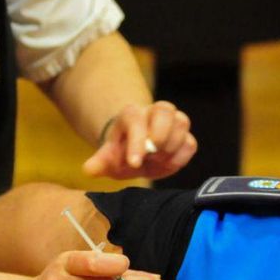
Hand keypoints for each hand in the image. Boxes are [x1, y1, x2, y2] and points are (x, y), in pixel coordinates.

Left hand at [82, 102, 197, 179]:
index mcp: (131, 114)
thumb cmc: (121, 154)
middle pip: (165, 110)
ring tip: (156, 160)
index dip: (137, 141)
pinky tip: (166, 163)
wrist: (136, 154)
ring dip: (170, 148)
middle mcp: (154, 112)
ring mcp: (172, 122)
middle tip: (150, 156)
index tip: (134, 163)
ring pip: (181, 123)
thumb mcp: (107, 160)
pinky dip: (180, 157)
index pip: (136, 119)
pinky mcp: (185, 136)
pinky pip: (190, 143)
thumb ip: (99, 164)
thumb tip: (89, 169)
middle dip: (160, 137)